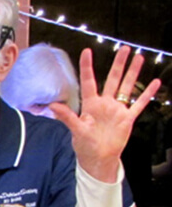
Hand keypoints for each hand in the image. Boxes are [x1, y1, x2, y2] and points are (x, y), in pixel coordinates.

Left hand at [50, 46, 161, 181]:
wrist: (99, 159)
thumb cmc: (84, 145)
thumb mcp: (76, 130)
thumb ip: (67, 117)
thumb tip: (52, 106)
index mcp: (90, 104)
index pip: (88, 81)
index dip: (87, 66)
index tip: (87, 51)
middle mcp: (104, 103)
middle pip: (112, 79)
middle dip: (119, 64)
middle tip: (125, 48)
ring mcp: (117, 109)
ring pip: (126, 87)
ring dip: (133, 73)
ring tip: (138, 57)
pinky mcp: (128, 118)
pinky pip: (139, 103)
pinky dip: (147, 93)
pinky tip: (155, 82)